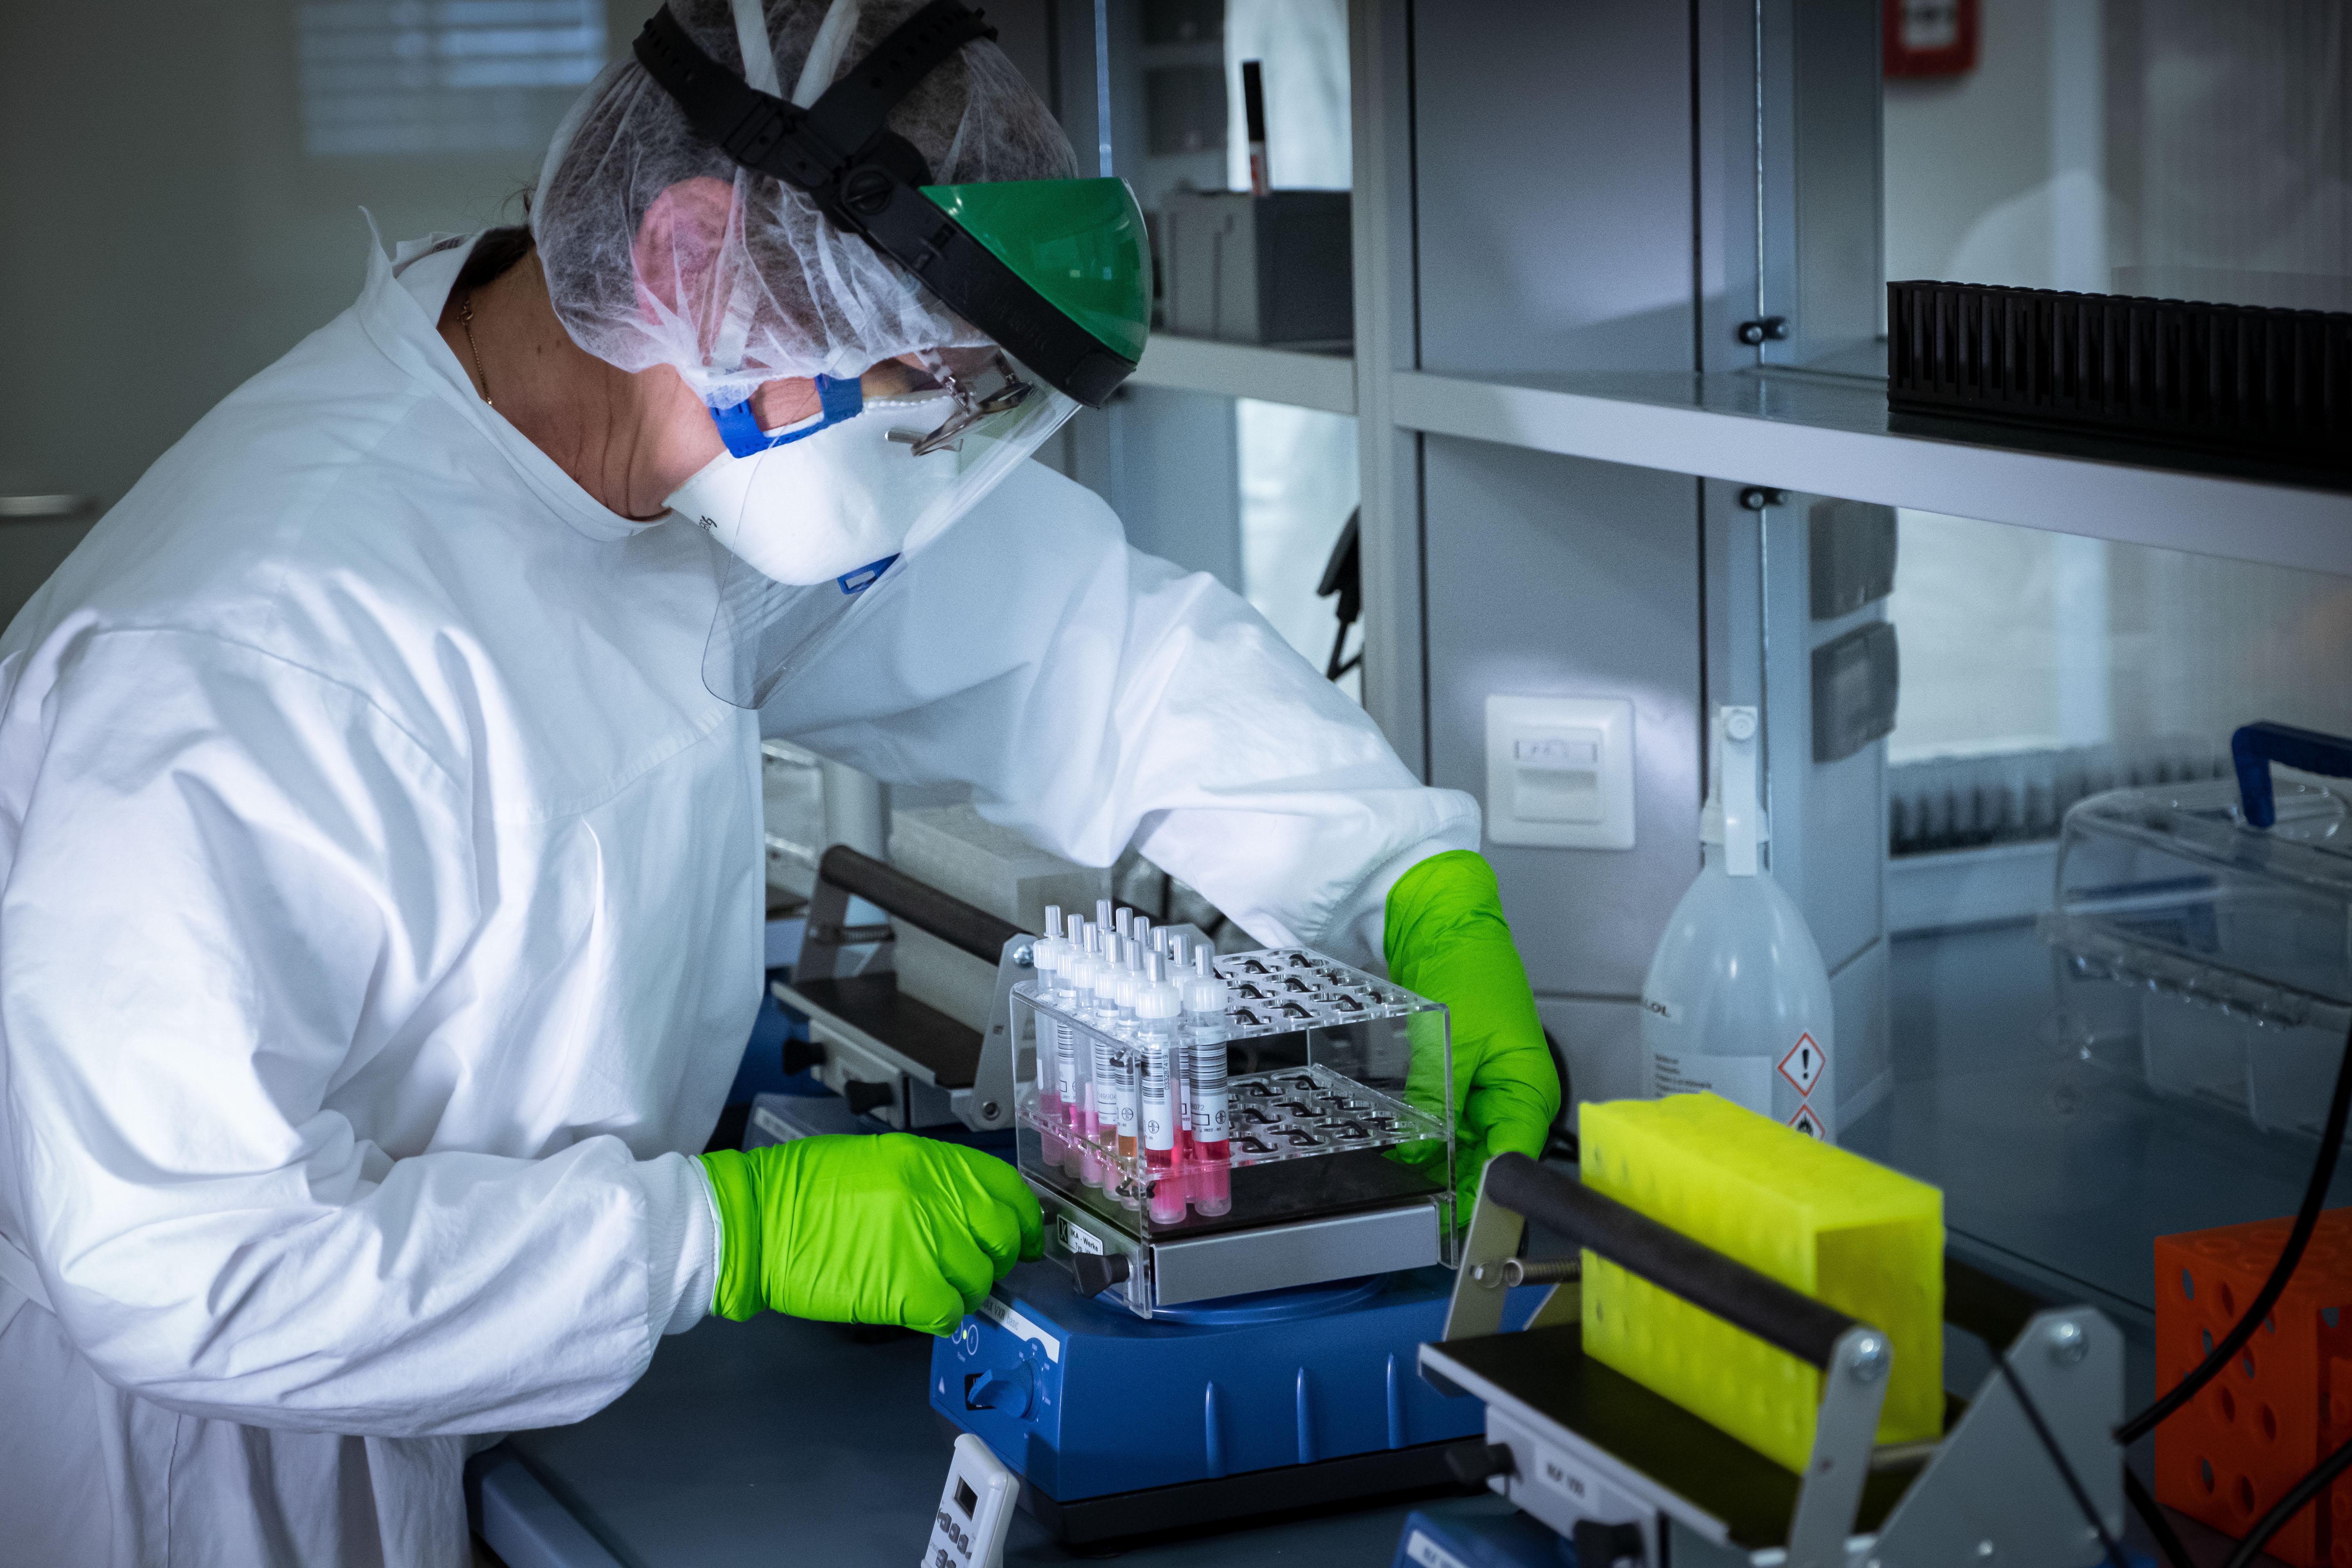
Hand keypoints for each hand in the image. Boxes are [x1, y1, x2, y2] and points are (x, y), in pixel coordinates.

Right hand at [696, 1134, 1042, 1334]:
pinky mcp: (906, 1288)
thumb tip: (967, 1209)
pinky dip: (941, 1314)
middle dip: (997, 1257)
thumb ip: (929, 1182)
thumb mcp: (877, 1161)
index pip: (1006, 1189)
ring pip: (980, 1280)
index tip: (1025, 1236)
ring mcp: (925, 1244)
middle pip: (1002, 1236)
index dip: (1023, 1218)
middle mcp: (936, 1198)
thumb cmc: (802, 1190)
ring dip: (964, 1290)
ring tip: (934, 1287)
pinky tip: (919, 1306)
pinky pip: (950, 1312)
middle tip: (976, 1267)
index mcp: (929, 1161)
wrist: (754, 1221)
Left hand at [1385, 851, 1561, 1219]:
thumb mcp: (1451, 1042)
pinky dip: (1426, 1132)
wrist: (1444, 926)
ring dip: (1436, 1160)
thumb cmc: (1470, 970)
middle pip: (1488, 1158)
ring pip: (1464, 1143)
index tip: (1453, 1221)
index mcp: (1529, 1091)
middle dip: (1455, 1183)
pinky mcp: (1462, 1078)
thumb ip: (1436, 1100)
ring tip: (1402, 1182)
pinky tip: (1401, 1147)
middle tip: (1416, 1209)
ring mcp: (1487, 1088)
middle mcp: (1514, 1096)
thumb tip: (1418, 1151)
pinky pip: (1446, 1119)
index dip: (1485, 1195)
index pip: (1513, 1159)